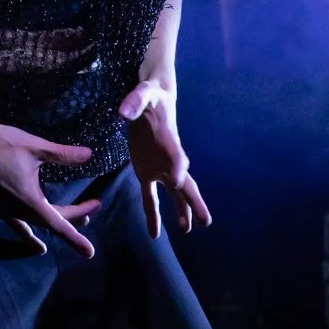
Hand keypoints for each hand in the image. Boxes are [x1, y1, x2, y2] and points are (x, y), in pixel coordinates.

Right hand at [0, 118, 99, 257]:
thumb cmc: (3, 144)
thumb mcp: (37, 148)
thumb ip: (64, 155)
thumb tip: (89, 155)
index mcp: (30, 201)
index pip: (59, 225)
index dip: (76, 239)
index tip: (89, 253)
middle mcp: (19, 211)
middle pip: (51, 222)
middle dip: (73, 218)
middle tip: (92, 207)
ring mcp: (6, 210)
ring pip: (36, 225)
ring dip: (55, 225)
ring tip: (73, 225)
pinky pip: (17, 225)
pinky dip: (28, 234)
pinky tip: (32, 237)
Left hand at [119, 80, 212, 238]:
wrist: (153, 99)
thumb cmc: (151, 96)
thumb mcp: (143, 94)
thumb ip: (135, 101)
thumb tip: (123, 111)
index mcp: (170, 141)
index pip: (176, 158)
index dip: (178, 169)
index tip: (179, 182)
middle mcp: (169, 159)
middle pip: (186, 184)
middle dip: (194, 202)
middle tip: (205, 221)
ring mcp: (160, 168)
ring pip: (174, 195)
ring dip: (180, 212)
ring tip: (186, 231)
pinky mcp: (146, 172)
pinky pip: (150, 197)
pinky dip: (152, 215)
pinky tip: (154, 234)